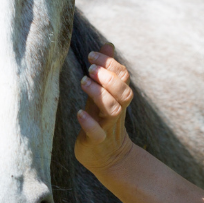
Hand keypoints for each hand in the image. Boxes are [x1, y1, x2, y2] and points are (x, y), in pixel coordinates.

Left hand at [74, 44, 135, 173]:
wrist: (108, 157)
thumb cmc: (101, 119)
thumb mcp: (103, 93)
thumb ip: (106, 70)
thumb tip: (108, 45)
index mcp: (118, 97)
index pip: (124, 76)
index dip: (111, 63)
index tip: (92, 55)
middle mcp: (116, 111)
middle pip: (124, 92)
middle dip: (108, 77)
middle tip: (90, 68)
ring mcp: (107, 127)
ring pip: (113, 109)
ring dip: (99, 94)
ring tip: (84, 83)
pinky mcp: (97, 142)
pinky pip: (97, 133)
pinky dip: (89, 122)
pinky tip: (79, 113)